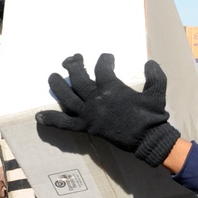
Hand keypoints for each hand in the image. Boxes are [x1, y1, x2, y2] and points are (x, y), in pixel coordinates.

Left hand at [37, 53, 179, 166]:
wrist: (148, 140)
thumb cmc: (153, 116)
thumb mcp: (157, 92)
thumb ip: (155, 76)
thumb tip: (150, 62)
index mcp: (112, 88)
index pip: (102, 67)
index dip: (104, 60)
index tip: (107, 58)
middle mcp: (96, 99)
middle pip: (78, 78)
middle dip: (73, 65)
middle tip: (73, 59)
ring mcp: (88, 114)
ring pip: (67, 96)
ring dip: (57, 85)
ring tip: (52, 76)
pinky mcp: (86, 127)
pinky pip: (65, 124)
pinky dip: (52, 120)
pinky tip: (39, 116)